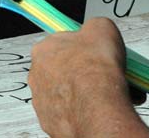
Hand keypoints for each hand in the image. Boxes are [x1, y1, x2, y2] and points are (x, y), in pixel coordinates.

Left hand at [28, 18, 148, 137]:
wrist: (98, 108)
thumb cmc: (96, 70)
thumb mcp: (103, 28)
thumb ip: (96, 25)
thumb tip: (98, 28)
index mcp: (43, 50)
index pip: (62, 44)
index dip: (84, 50)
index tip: (97, 55)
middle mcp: (37, 75)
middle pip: (66, 70)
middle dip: (86, 72)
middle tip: (107, 76)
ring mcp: (42, 100)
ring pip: (68, 94)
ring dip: (87, 93)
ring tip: (110, 94)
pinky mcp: (51, 122)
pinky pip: (71, 114)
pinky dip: (86, 112)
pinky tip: (103, 109)